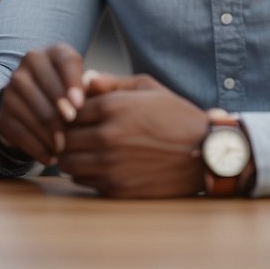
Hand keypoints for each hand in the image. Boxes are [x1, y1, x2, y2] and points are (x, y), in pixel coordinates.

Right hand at [0, 43, 87, 165]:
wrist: (41, 104)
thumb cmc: (73, 95)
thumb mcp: (86, 86)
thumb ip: (95, 87)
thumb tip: (90, 88)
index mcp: (54, 52)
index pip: (65, 62)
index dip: (72, 83)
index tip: (79, 106)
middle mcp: (29, 63)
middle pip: (48, 90)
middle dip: (62, 114)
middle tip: (75, 133)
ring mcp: (13, 87)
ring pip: (35, 112)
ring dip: (51, 135)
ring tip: (65, 149)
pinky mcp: (4, 112)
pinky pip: (21, 132)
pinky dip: (37, 147)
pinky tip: (51, 157)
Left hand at [58, 76, 210, 197]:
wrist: (206, 154)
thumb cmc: (177, 117)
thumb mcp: (148, 88)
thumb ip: (112, 82)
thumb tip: (85, 80)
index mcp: (112, 108)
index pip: (68, 110)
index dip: (71, 113)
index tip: (79, 116)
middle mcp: (107, 137)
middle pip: (63, 138)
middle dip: (67, 135)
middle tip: (79, 135)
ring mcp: (110, 165)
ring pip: (67, 163)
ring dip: (72, 156)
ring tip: (87, 151)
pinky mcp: (116, 188)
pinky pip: (82, 181)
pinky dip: (86, 174)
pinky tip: (101, 166)